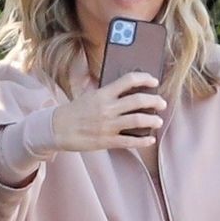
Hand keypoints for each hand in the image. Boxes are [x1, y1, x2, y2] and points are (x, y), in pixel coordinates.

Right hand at [51, 71, 165, 151]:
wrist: (58, 129)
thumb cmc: (75, 111)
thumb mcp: (89, 94)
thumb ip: (107, 91)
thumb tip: (126, 87)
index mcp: (103, 93)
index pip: (128, 80)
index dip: (144, 79)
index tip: (154, 81)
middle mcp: (108, 108)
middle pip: (138, 100)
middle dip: (154, 101)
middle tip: (162, 103)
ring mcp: (108, 125)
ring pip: (137, 120)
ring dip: (152, 120)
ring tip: (159, 121)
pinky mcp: (107, 141)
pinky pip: (130, 141)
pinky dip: (143, 141)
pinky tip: (150, 139)